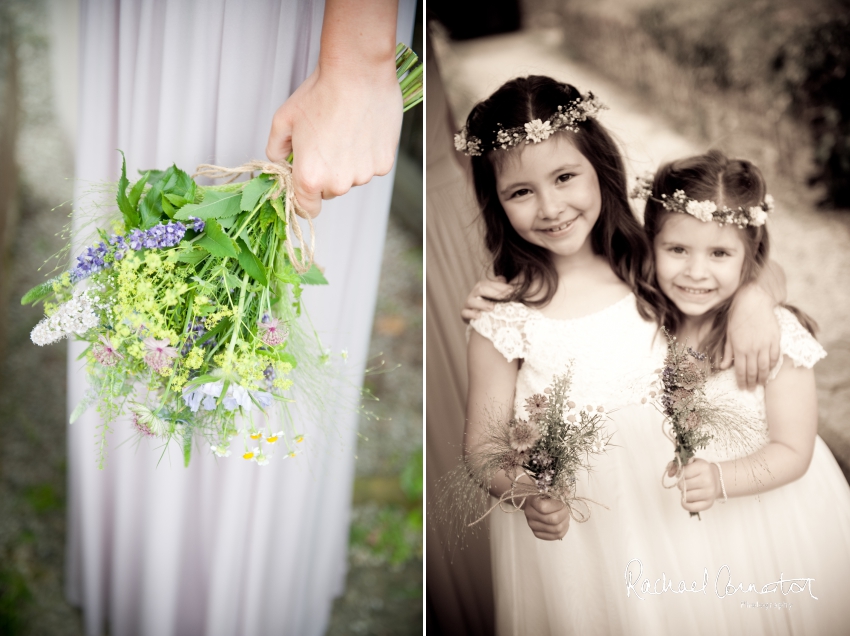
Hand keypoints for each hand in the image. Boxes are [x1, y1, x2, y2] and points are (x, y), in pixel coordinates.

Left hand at [265, 61, 401, 217]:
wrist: (357, 73)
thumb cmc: (319, 93)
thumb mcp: (282, 120)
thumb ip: (276, 151)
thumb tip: (282, 163)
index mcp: (309, 178)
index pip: (306, 209)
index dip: (303, 198)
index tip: (304, 182)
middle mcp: (338, 183)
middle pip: (329, 191)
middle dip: (325, 174)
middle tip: (325, 142)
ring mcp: (363, 175)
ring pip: (352, 178)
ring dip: (348, 163)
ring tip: (346, 131)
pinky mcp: (384, 164)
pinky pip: (371, 167)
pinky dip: (367, 154)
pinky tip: (363, 130)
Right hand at [461, 275, 513, 322]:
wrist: (480, 316)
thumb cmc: (491, 302)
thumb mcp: (497, 293)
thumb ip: (500, 285)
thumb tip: (504, 279)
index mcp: (481, 286)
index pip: (489, 283)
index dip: (500, 286)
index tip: (512, 291)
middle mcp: (474, 293)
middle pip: (480, 289)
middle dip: (493, 293)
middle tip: (505, 298)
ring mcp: (468, 304)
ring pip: (471, 301)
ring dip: (482, 304)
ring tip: (492, 308)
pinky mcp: (464, 314)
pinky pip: (464, 313)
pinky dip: (471, 314)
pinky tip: (479, 316)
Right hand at [524, 495, 570, 540]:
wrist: (532, 504)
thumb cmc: (542, 495)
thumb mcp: (549, 489)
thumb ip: (558, 491)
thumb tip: (567, 495)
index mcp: (531, 501)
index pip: (544, 507)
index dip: (557, 505)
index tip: (562, 501)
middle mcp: (530, 515)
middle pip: (553, 520)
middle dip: (564, 514)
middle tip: (566, 509)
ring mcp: (533, 526)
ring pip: (556, 529)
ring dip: (565, 522)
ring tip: (565, 516)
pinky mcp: (537, 534)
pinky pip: (556, 536)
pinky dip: (564, 530)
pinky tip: (563, 523)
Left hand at [676, 458, 720, 512]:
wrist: (717, 480)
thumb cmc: (700, 471)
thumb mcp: (690, 462)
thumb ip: (676, 464)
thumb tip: (669, 474)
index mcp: (703, 467)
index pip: (683, 472)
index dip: (680, 474)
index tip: (684, 474)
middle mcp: (708, 480)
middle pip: (683, 485)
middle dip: (681, 484)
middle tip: (687, 483)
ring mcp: (709, 493)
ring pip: (686, 496)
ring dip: (684, 494)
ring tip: (689, 490)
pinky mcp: (709, 504)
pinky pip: (691, 507)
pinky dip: (685, 504)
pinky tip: (687, 499)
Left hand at [720, 283, 779, 389]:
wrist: (753, 303)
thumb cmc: (737, 318)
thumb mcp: (729, 335)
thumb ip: (728, 352)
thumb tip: (723, 367)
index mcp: (739, 348)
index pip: (741, 370)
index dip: (742, 381)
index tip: (742, 388)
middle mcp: (752, 349)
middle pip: (753, 371)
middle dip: (752, 382)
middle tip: (752, 390)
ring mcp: (765, 345)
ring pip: (765, 367)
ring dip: (763, 377)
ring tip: (762, 384)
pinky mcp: (775, 340)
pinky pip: (775, 357)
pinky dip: (773, 366)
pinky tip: (770, 371)